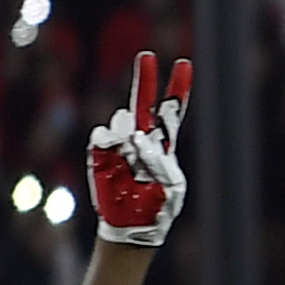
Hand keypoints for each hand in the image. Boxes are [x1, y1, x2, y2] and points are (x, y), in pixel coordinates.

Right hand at [84, 51, 192, 246]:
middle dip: (146, 80)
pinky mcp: (100, 157)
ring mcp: (119, 147)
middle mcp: (141, 141)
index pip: (171, 113)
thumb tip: (137, 136)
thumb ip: (158, 161)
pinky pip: (103, 140)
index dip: (178, 89)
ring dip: (131, 140)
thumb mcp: (169, 189)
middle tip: (147, 56)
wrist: (132, 228)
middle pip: (144, 105)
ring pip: (123, 124)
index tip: (184, 63)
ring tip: (134, 167)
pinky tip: (115, 161)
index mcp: (163, 146)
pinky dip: (109, 145)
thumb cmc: (156, 209)